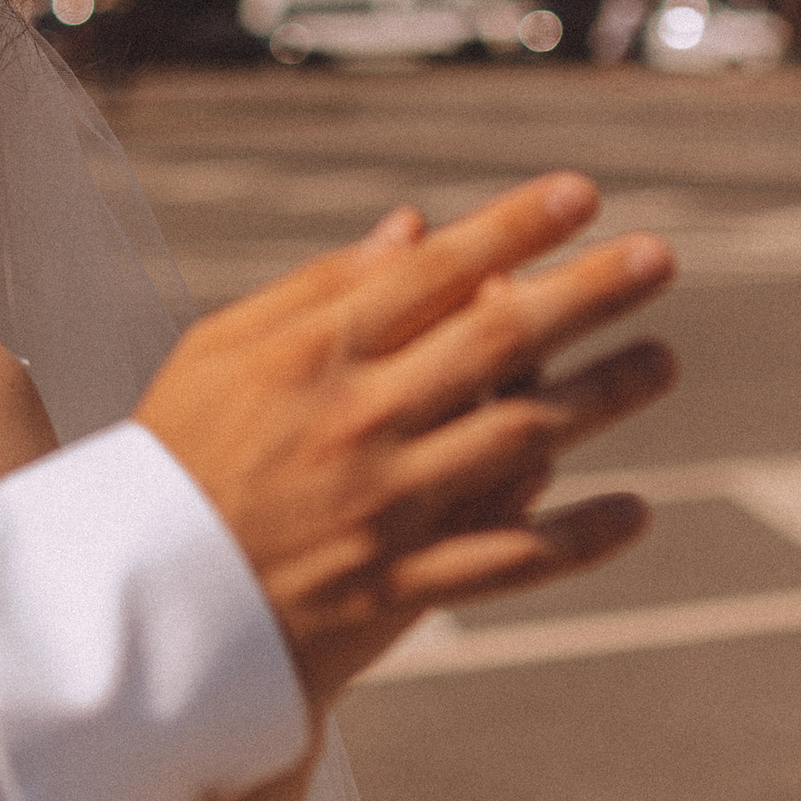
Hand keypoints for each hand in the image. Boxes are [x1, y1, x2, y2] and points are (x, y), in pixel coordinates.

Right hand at [134, 175, 674, 705]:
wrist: (136, 607)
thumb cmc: (175, 461)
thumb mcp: (218, 353)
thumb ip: (316, 289)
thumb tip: (411, 230)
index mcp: (310, 354)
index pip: (433, 273)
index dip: (513, 228)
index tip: (583, 193)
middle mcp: (359, 421)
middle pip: (498, 341)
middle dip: (587, 292)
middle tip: (659, 257)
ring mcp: (387, 506)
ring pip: (523, 438)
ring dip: (604, 397)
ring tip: (664, 360)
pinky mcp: (400, 586)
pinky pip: (511, 559)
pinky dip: (580, 538)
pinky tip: (638, 510)